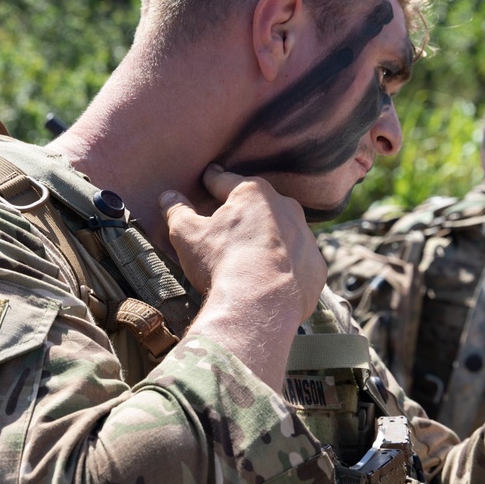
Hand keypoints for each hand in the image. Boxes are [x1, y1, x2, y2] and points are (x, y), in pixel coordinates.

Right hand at [158, 166, 325, 388]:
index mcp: (253, 194)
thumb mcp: (187, 235)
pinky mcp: (316, 267)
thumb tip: (167, 196)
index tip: (208, 177)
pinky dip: (286, 267)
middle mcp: (287, 209)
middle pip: (260, 205)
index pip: (225, 181)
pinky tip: (271, 280)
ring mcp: (307, 238)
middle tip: (230, 222)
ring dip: (269, 239)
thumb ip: (177, 211)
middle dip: (245, 211)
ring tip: (251, 256)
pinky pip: (298, 262)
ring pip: (283, 232)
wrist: (260, 306)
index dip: (212, 180)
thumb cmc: (221, 263)